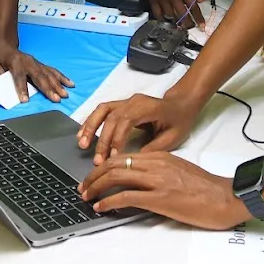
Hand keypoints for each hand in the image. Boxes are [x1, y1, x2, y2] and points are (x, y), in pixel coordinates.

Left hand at [0, 39, 74, 102]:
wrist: (4, 43)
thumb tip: (7, 89)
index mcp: (14, 62)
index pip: (18, 77)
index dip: (21, 88)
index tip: (24, 100)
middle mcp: (28, 62)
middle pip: (39, 77)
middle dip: (48, 89)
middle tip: (56, 99)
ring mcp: (36, 63)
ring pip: (48, 74)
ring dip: (58, 85)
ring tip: (65, 94)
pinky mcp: (40, 65)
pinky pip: (53, 71)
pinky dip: (62, 78)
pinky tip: (70, 83)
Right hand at [77, 92, 200, 163]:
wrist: (181, 103)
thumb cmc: (179, 120)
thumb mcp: (173, 137)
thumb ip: (153, 148)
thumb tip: (133, 161)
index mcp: (147, 107)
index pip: (126, 121)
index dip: (117, 139)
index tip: (113, 158)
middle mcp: (133, 101)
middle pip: (111, 118)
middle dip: (102, 140)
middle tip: (97, 161)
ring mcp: (125, 101)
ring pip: (102, 111)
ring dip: (90, 128)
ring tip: (82, 144)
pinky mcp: (120, 105)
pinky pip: (102, 110)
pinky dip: (91, 121)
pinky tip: (83, 134)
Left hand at [78, 151, 248, 229]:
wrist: (226, 197)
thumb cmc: (206, 189)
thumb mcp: (179, 171)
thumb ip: (158, 172)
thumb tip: (138, 183)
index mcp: (159, 156)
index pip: (123, 156)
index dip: (103, 165)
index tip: (93, 176)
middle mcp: (155, 164)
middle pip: (114, 164)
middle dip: (93, 175)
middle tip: (83, 187)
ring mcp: (157, 180)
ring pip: (116, 176)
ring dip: (96, 187)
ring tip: (86, 197)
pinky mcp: (160, 198)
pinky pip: (126, 197)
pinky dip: (109, 201)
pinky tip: (101, 207)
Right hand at [130, 0, 203, 26]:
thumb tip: (201, 1)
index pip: (193, 6)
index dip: (198, 17)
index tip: (202, 26)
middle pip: (182, 13)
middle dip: (188, 23)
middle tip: (191, 28)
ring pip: (170, 15)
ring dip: (176, 22)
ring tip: (180, 26)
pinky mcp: (152, 0)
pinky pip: (158, 13)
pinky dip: (162, 18)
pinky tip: (166, 20)